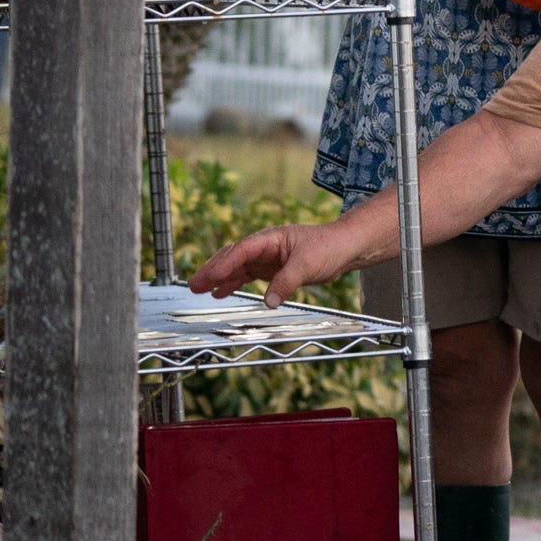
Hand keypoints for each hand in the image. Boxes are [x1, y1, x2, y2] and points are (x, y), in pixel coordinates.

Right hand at [190, 222, 353, 307]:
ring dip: (219, 278)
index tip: (211, 277)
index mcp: (271, 239)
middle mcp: (265, 247)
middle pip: (233, 258)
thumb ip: (286, 283)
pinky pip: (248, 276)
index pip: (242, 251)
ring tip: (199, 289)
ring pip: (237, 267)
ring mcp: (267, 257)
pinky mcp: (273, 269)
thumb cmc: (329, 247)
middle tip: (194, 285)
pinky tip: (220, 292)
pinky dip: (233, 283)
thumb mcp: (307, 265)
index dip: (225, 264)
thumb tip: (269, 301)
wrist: (346, 247)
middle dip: (213, 270)